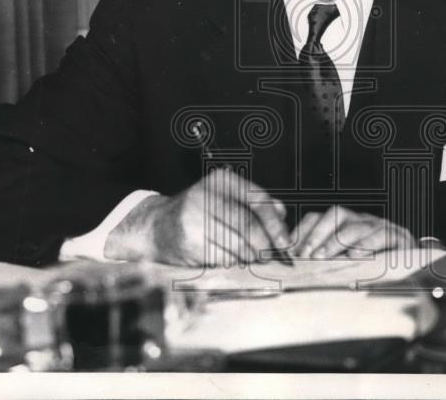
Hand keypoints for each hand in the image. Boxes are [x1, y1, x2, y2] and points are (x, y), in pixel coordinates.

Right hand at [103, 168, 290, 265]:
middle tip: (271, 257)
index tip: (286, 243)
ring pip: (237, 246)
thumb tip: (282, 218)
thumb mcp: (228, 198)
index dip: (275, 224)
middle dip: (265, 246)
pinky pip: (222, 259)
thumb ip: (256, 205)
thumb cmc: (202, 212)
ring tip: (249, 258)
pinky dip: (232, 264)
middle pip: (248, 225)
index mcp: (222, 180)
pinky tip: (229, 260)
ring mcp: (194, 219)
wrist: (159, 227)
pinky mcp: (188, 242)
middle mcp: (206, 196)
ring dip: (249, 258)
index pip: (257, 200)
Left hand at [292, 206, 415, 258]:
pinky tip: (355, 256)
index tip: (290, 249)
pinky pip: (380, 235)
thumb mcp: (346, 264)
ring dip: (336, 241)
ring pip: (355, 225)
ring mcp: (378, 226)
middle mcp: (360, 220)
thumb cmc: (375, 268)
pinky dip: (366, 244)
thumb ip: (326, 263)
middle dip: (317, 234)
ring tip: (324, 257)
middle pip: (335, 215)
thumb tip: (298, 269)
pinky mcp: (397, 236)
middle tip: (306, 255)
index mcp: (344, 224)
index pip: (319, 217)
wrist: (415, 268)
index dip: (304, 230)